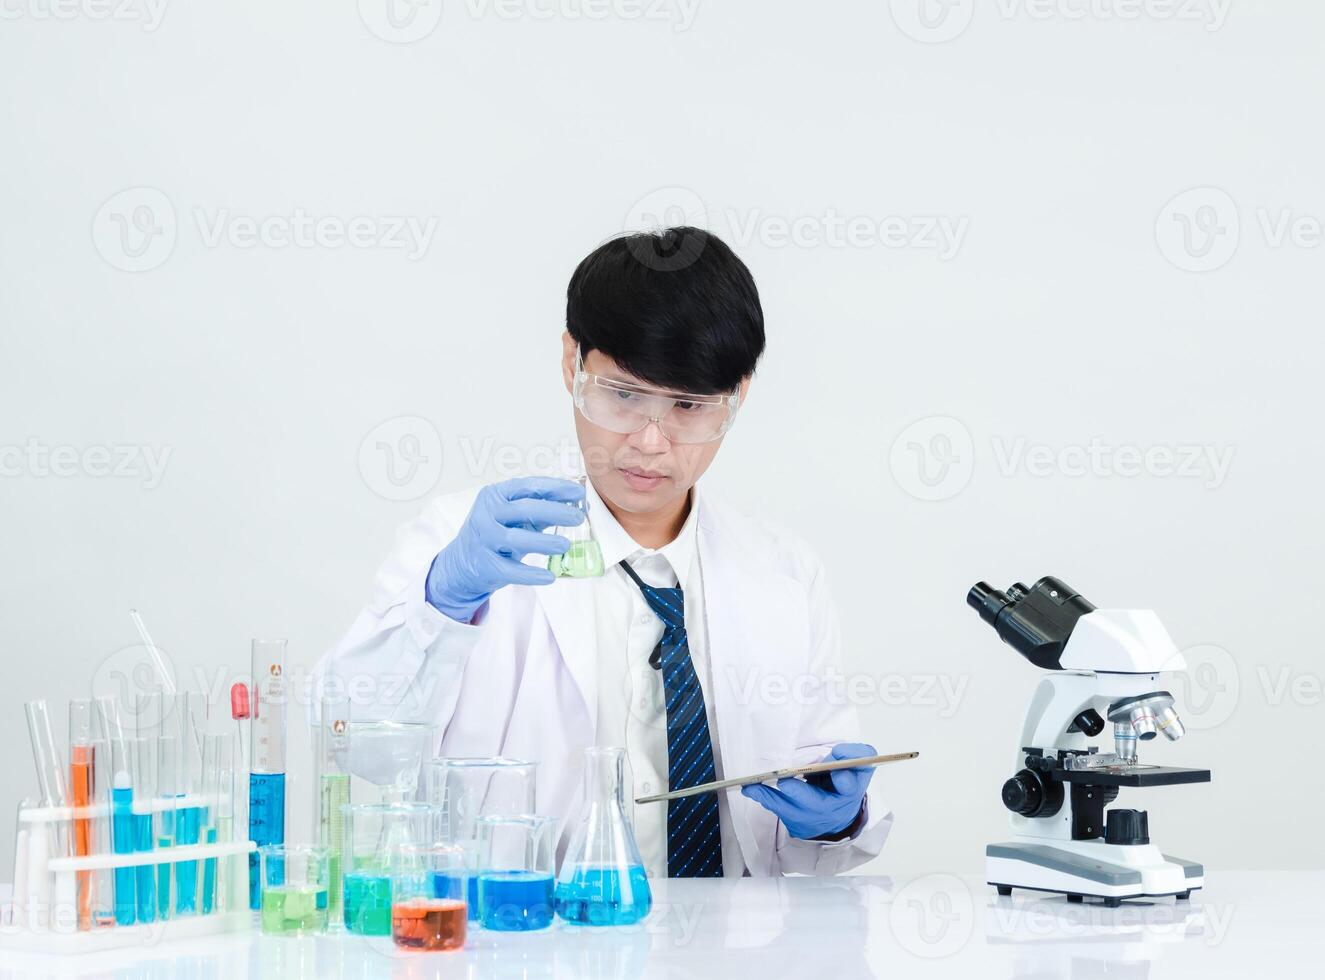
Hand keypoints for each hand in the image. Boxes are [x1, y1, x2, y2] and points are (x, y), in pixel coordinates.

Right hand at [425, 477, 584, 621]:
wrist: (462, 562)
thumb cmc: (496, 533)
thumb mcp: (514, 516)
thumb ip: (542, 510)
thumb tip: (578, 506)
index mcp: (495, 495)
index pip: (528, 486)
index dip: (555, 488)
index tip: (578, 493)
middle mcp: (487, 514)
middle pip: (524, 509)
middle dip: (554, 512)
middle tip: (577, 518)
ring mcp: (484, 539)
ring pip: (516, 539)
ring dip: (544, 542)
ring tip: (565, 545)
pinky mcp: (485, 565)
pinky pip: (511, 570)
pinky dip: (531, 574)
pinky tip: (549, 577)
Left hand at [740, 743, 874, 840]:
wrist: (839, 814)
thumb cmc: (845, 784)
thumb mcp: (859, 768)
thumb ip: (855, 755)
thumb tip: (837, 754)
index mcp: (849, 793)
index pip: (850, 787)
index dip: (845, 781)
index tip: (839, 775)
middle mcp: (830, 809)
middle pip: (815, 803)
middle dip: (800, 793)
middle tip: (785, 783)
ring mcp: (811, 817)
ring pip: (790, 809)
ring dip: (771, 797)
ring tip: (754, 786)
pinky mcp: (795, 821)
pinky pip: (777, 810)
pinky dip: (763, 799)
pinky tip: (750, 790)